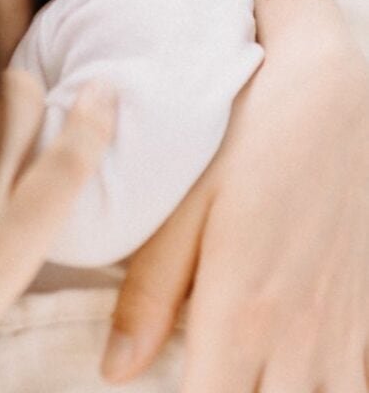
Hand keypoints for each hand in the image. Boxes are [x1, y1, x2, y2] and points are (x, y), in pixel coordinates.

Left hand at [102, 42, 368, 391]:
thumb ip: (149, 292)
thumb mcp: (186, 205)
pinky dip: (321, 387)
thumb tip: (113, 370)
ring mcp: (343, 332)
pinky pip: (355, 386)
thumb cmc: (247, 138)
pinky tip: (285, 367)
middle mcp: (300, 339)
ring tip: (236, 369)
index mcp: (241, 314)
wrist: (331, 94)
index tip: (153, 387)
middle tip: (197, 367)